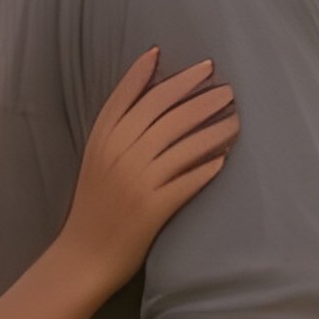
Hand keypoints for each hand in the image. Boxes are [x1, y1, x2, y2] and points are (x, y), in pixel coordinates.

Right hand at [60, 47, 237, 280]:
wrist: (83, 256)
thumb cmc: (93, 207)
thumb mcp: (96, 160)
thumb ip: (118, 131)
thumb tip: (152, 100)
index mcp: (101, 138)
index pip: (131, 95)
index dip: (159, 74)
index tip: (190, 62)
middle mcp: (118, 153)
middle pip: (164, 113)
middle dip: (199, 95)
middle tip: (226, 87)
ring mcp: (135, 180)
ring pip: (183, 143)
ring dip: (214, 128)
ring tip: (236, 118)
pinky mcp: (152, 207)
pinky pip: (188, 180)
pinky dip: (208, 166)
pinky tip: (226, 158)